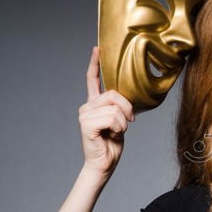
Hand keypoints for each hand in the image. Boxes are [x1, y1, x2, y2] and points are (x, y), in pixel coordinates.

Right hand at [78, 47, 134, 177]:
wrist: (104, 163)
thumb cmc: (112, 144)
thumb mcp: (120, 120)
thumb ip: (120, 106)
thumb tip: (126, 100)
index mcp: (95, 103)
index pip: (93, 79)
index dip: (95, 63)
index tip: (97, 48)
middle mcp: (87, 106)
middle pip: (114, 94)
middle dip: (127, 109)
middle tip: (127, 123)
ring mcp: (84, 114)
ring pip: (115, 108)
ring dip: (123, 123)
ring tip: (115, 132)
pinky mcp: (86, 124)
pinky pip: (112, 118)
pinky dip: (118, 128)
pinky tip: (110, 135)